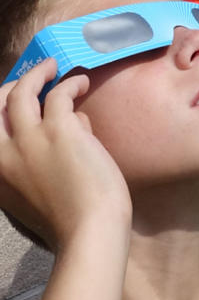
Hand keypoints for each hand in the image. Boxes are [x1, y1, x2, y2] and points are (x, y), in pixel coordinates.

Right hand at [0, 59, 130, 249]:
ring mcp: (28, 140)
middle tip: (32, 76)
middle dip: (12, 85)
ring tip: (54, 67)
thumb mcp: (39, 189)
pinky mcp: (59, 131)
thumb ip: (43, 156)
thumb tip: (72, 121)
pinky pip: (59, 95)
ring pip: (22, 91)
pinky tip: (81, 83)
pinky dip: (69, 84)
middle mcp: (2, 153)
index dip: (0, 111)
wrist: (89, 232)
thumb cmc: (73, 218)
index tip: (13, 100)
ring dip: (38, 74)